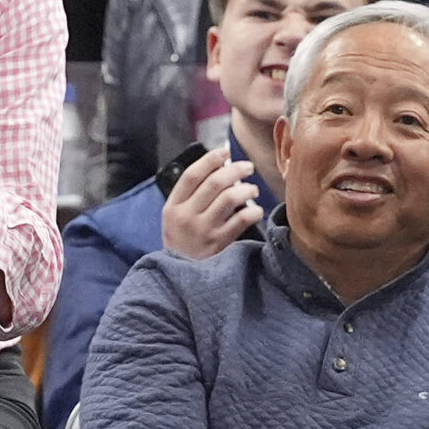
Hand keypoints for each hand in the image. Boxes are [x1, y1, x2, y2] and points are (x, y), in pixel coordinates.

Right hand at [159, 145, 260, 259]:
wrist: (181, 276)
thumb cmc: (183, 242)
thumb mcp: (175, 218)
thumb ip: (190, 196)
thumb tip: (219, 168)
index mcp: (173, 207)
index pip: (191, 175)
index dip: (210, 160)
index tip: (224, 151)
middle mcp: (186, 217)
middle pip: (214, 183)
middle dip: (235, 170)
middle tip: (247, 167)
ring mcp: (203, 230)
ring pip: (230, 198)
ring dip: (246, 189)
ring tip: (252, 190)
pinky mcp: (219, 244)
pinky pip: (241, 220)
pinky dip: (253, 212)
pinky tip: (256, 211)